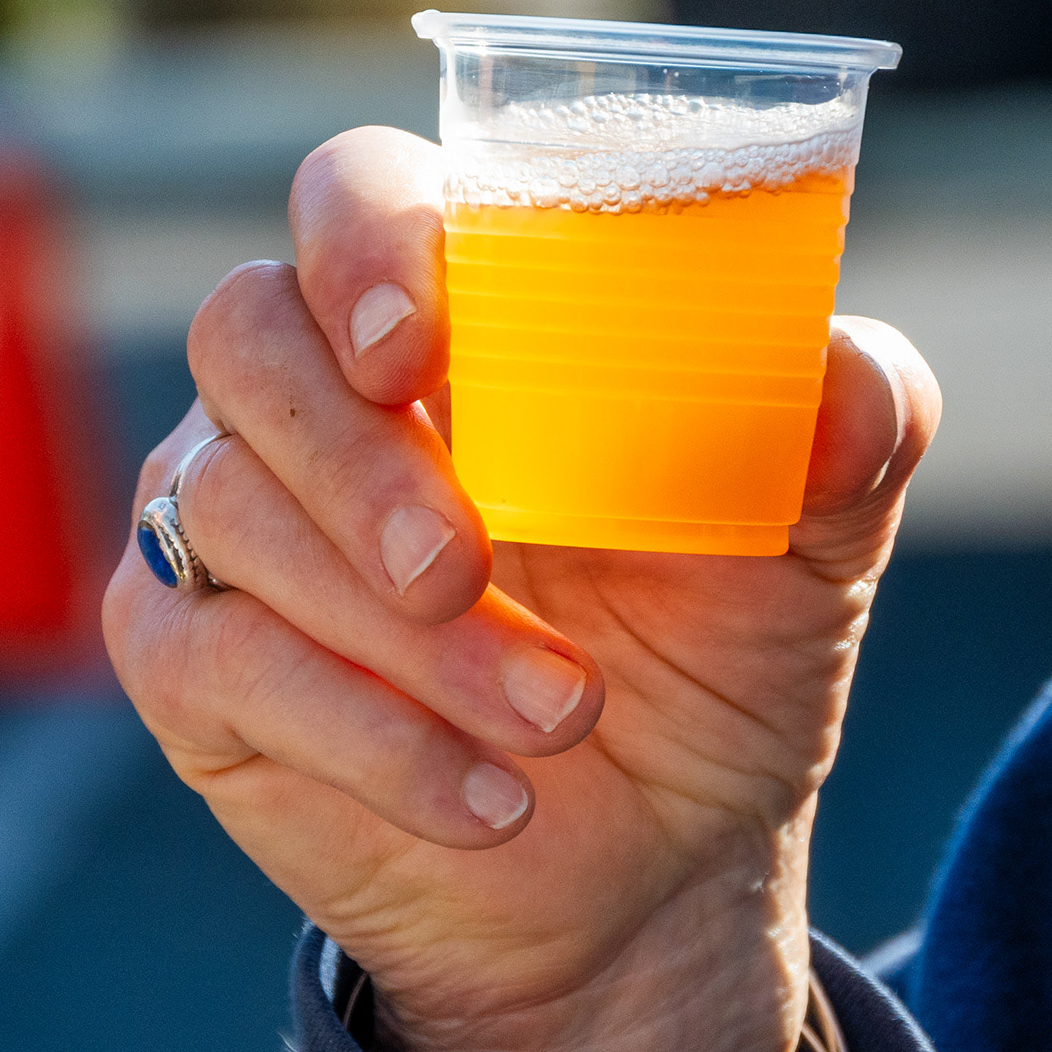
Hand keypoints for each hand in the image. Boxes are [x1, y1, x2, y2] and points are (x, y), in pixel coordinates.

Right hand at [103, 125, 939, 1051]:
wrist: (664, 856)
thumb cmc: (719, 650)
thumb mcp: (814, 542)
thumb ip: (853, 434)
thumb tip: (849, 380)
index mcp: (472, 320)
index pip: (361, 194)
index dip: (365, 242)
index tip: (418, 349)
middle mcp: (330, 396)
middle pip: (251, 336)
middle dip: (357, 458)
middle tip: (462, 566)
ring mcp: (242, 522)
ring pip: (231, 510)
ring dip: (403, 637)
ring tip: (560, 717)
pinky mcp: (198, 661)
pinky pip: (216, 659)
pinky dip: (368, 737)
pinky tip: (488, 796)